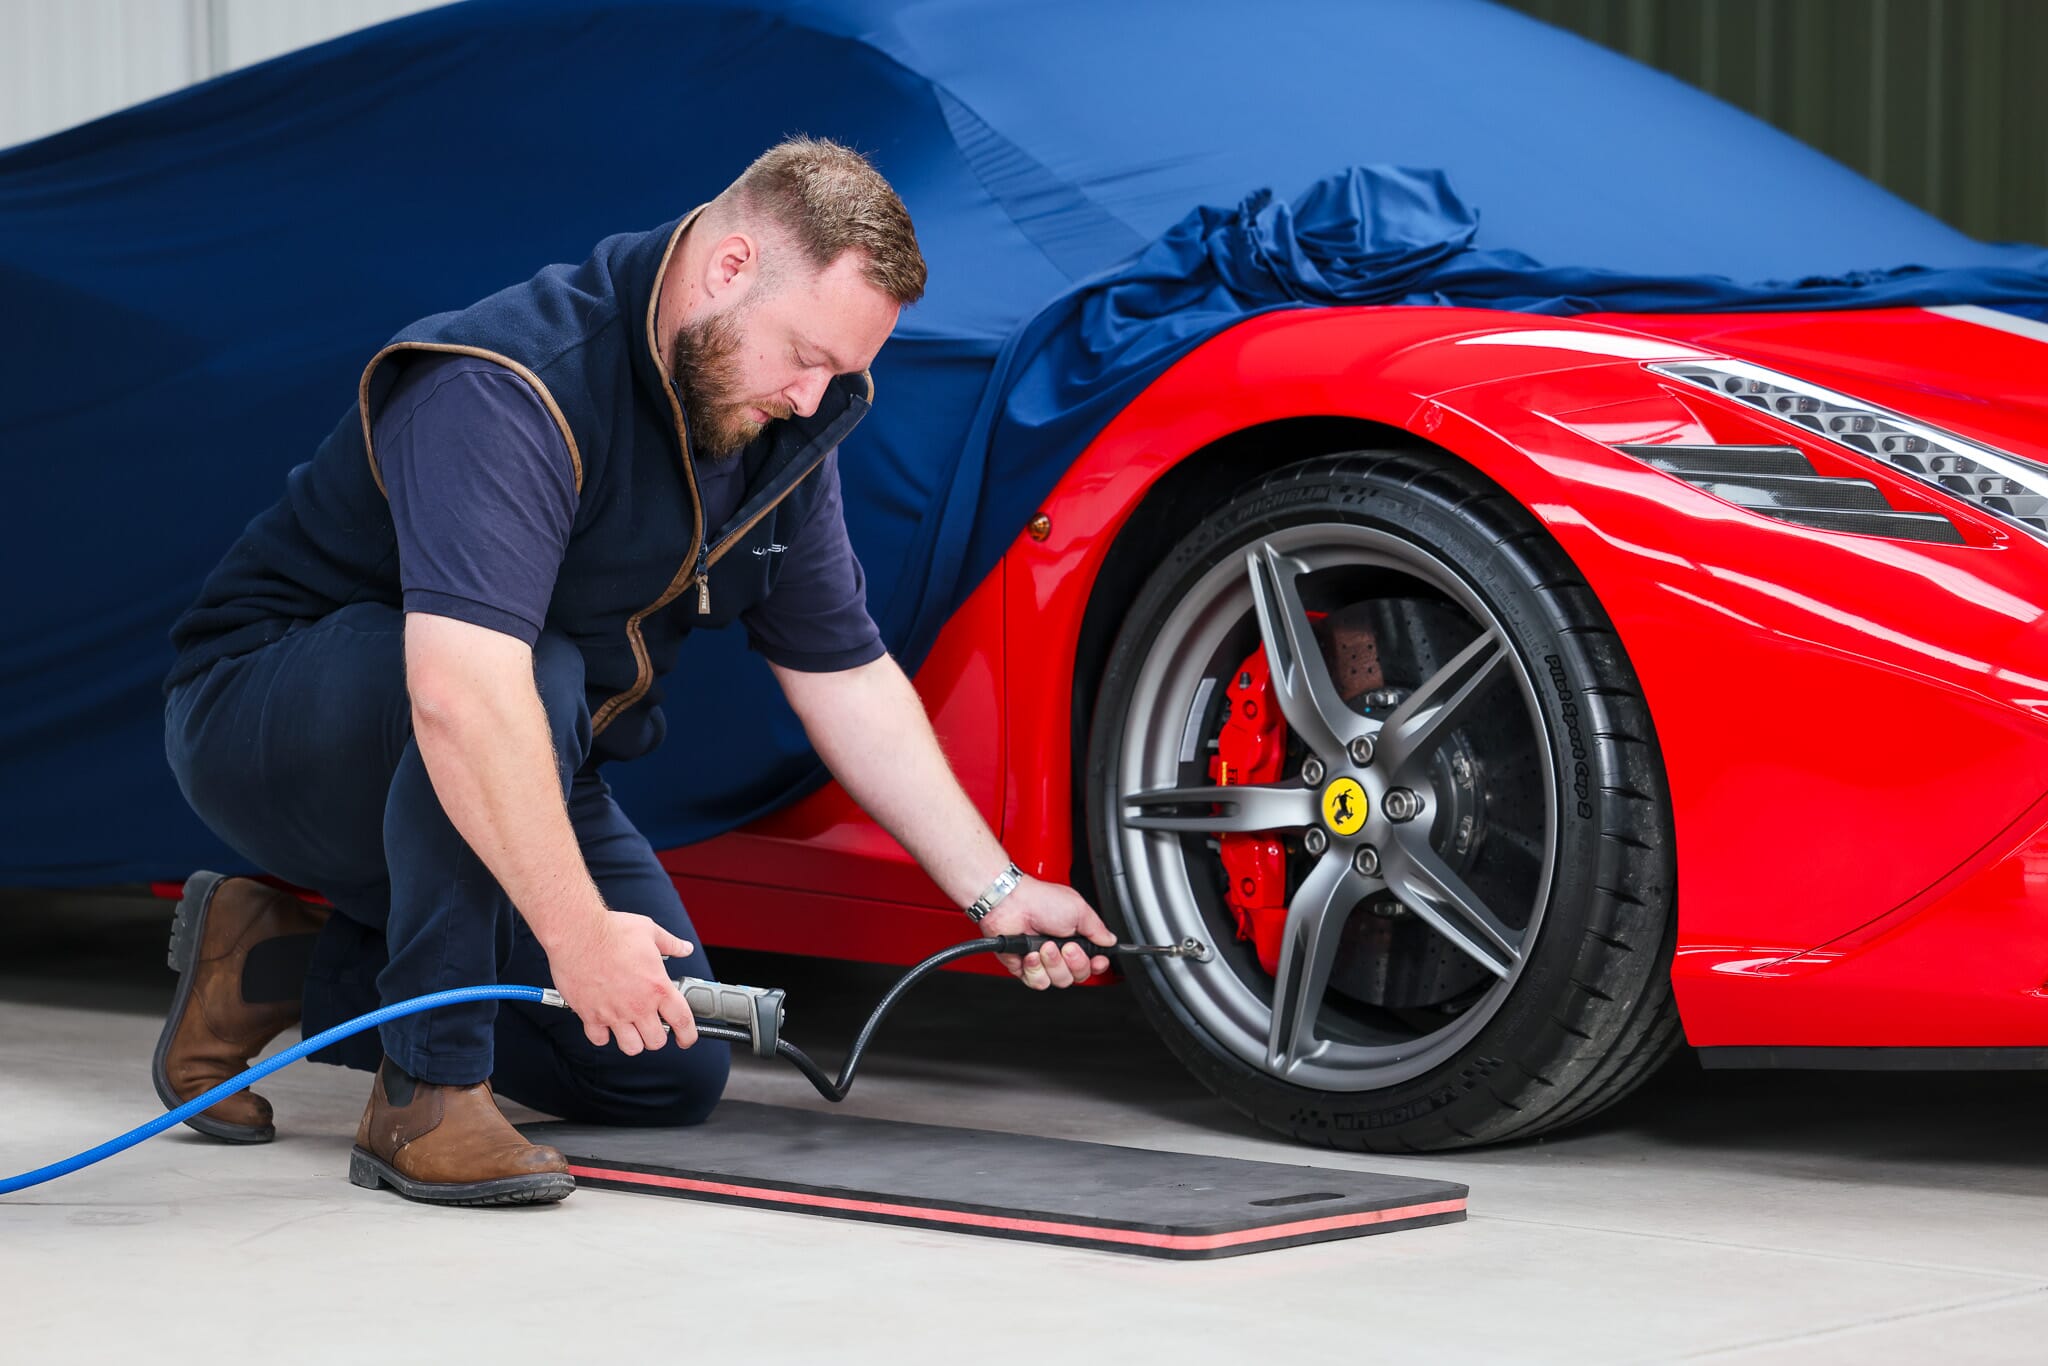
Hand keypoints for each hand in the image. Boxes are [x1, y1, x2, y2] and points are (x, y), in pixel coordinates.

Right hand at [545, 912, 700, 1053]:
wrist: (578, 934)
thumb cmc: (612, 931)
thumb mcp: (650, 931)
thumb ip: (670, 944)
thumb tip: (684, 948)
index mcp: (657, 987)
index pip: (682, 1022)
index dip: (688, 1036)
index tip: (685, 1039)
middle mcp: (638, 1005)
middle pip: (656, 1041)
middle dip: (657, 1036)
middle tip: (652, 1025)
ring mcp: (613, 1013)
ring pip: (630, 1047)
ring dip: (633, 1041)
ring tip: (631, 1028)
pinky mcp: (590, 1015)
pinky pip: (599, 1039)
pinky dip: (603, 1036)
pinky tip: (605, 1023)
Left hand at [976, 876, 1115, 989]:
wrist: (1011, 904)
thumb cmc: (1041, 901)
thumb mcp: (1079, 910)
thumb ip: (1098, 929)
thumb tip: (1110, 940)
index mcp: (1075, 936)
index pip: (1093, 961)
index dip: (1097, 965)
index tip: (1097, 961)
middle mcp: (1061, 951)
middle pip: (1079, 975)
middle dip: (1074, 962)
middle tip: (1066, 946)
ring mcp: (1043, 961)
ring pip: (1059, 981)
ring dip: (1052, 963)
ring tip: (1044, 946)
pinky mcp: (1026, 968)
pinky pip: (1039, 982)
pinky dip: (1035, 969)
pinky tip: (1030, 954)